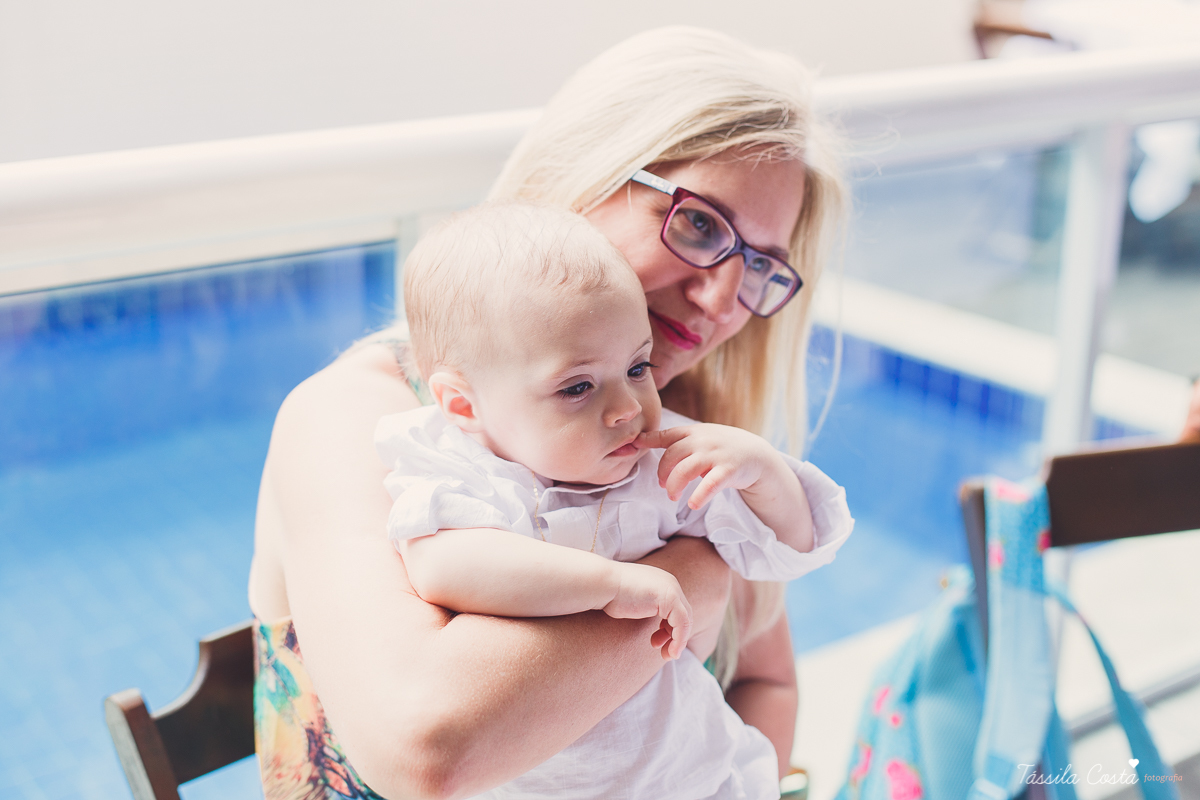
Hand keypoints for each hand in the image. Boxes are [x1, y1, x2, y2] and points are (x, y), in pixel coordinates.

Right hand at [602, 562, 691, 659]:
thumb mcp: (633, 602)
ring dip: (679, 641)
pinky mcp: (669, 597)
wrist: (602, 585)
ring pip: (686, 621)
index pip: (676, 609)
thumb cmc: (609, 595)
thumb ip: (645, 608)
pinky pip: (682, 623)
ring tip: (668, 655)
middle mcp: (670, 583)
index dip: (670, 630)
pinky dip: (679, 640)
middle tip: (665, 653)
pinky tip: (671, 651)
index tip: (656, 643)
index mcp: (662, 582)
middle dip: (676, 637)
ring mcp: (671, 589)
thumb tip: (651, 626)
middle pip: (684, 615)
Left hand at [637, 424, 792, 510]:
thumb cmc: (721, 448)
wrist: (756, 454)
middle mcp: (703, 441)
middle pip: (671, 455)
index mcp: (694, 432)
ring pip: (685, 470)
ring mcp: (716, 454)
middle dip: (663, 473)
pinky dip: (699, 496)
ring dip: (674, 486)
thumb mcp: (700, 438)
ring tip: (674, 496)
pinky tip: (693, 504)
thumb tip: (642, 439)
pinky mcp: (729, 470)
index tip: (634, 443)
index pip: (668, 434)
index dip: (649, 439)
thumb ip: (676, 440)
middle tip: (662, 486)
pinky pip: (709, 485)